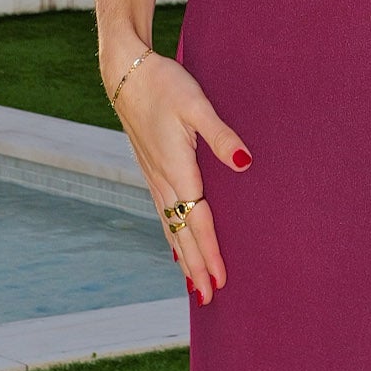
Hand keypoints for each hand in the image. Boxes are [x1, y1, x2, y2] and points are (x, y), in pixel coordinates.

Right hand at [107, 50, 248, 303]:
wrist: (126, 72)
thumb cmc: (164, 83)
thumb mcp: (196, 104)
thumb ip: (220, 135)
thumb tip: (245, 162)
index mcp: (178, 170)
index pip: (198, 221)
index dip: (211, 252)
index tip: (220, 280)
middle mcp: (163, 181)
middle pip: (182, 233)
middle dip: (197, 266)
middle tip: (209, 298)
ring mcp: (154, 177)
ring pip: (170, 227)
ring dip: (184, 256)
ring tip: (194, 283)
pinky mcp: (150, 170)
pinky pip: (162, 213)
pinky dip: (171, 235)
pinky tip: (174, 245)